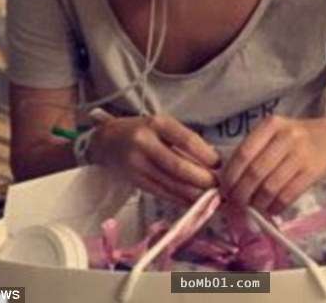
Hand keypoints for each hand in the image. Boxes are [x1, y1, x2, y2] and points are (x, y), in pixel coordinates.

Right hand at [91, 114, 219, 204]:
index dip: (205, 155)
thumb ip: (183, 139)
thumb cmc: (141, 130)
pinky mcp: (135, 181)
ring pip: (171, 183)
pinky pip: (161, 192)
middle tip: (218, 185)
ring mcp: (138, 164)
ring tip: (209, 196)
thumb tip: (211, 159)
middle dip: (201, 179)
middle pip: (178, 166)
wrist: (106, 141)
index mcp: (156, 124)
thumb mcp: (161, 125)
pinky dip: (179, 199)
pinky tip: (191, 201)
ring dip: (193, 192)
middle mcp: (145, 143)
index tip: (219, 164)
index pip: (186, 140)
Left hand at [220, 116, 325, 215]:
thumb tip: (229, 181)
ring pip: (270, 187)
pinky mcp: (312, 171)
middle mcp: (285, 136)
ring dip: (258, 204)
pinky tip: (270, 209)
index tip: (224, 191)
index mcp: (270, 125)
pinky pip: (287, 195)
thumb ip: (253, 151)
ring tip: (253, 209)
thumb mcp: (274, 133)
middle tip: (235, 205)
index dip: (231, 176)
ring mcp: (300, 153)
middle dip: (241, 194)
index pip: (243, 153)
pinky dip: (275, 207)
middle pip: (254, 172)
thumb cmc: (296, 137)